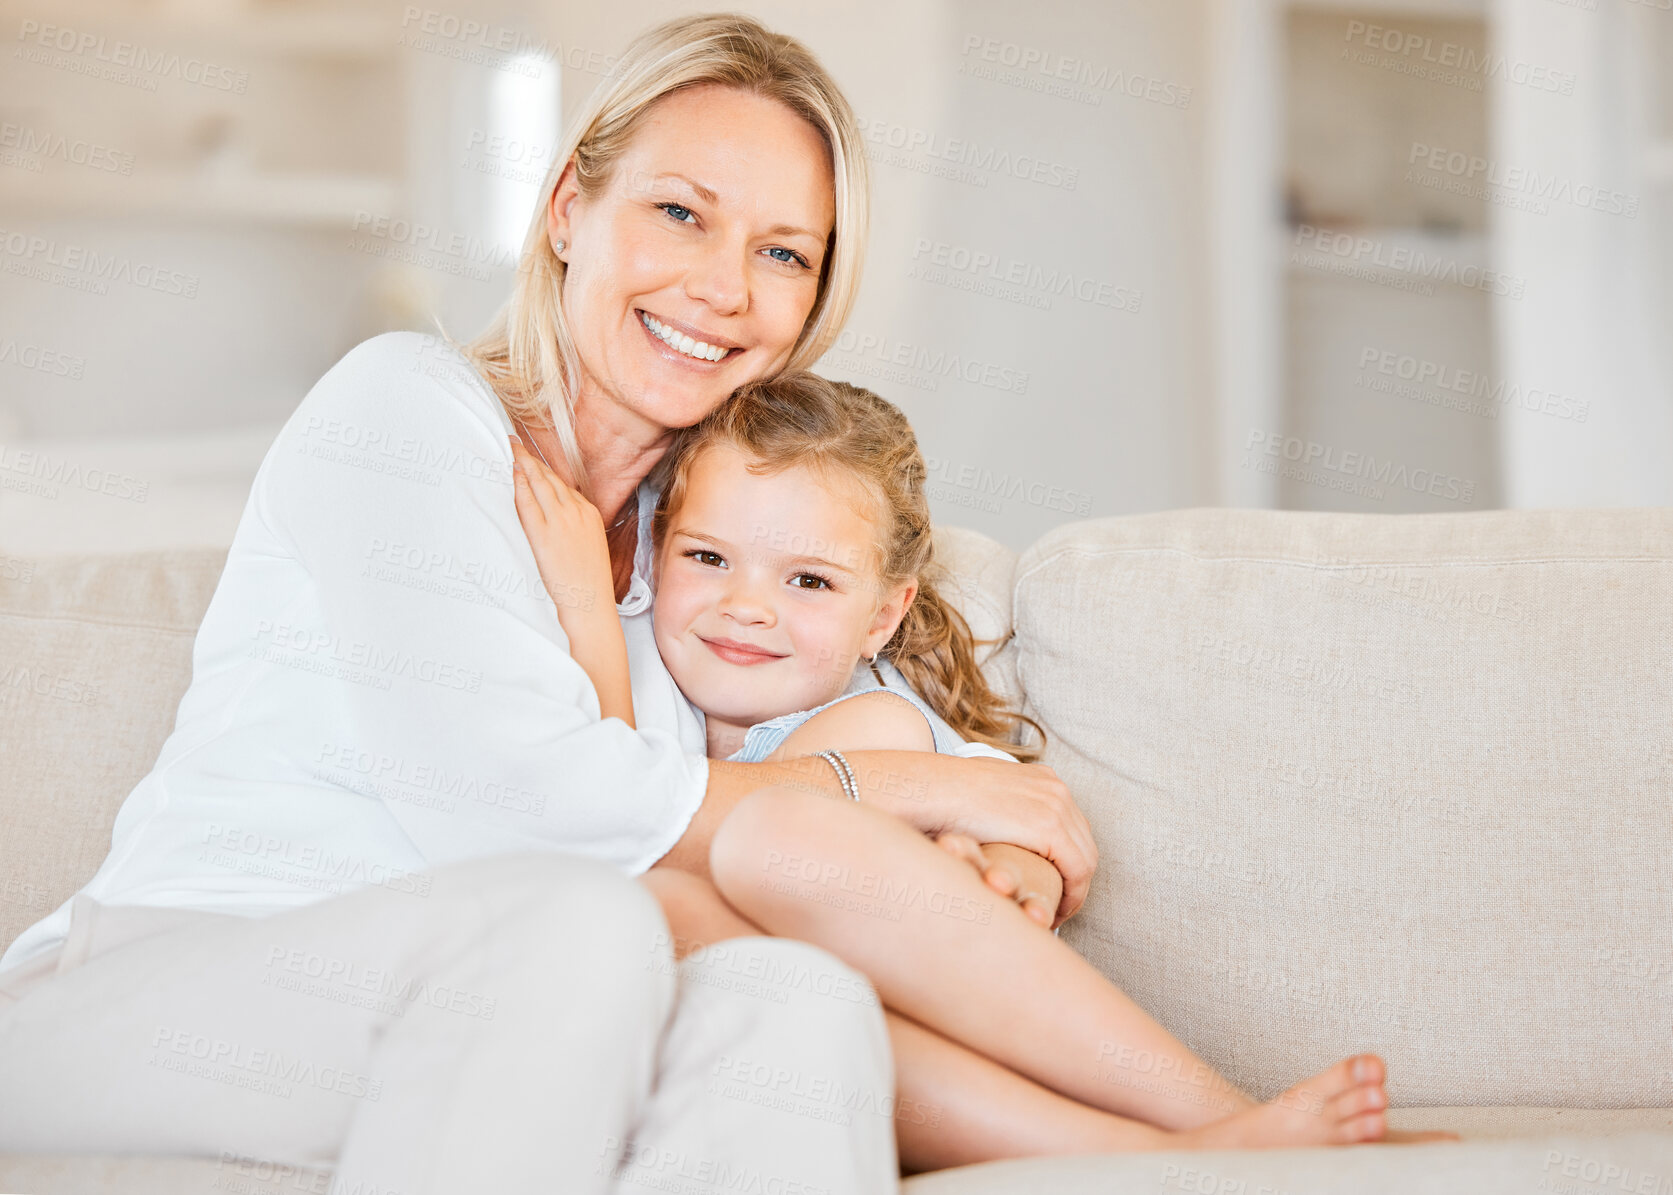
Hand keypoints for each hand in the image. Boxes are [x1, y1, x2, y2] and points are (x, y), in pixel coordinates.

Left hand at [508, 435, 610, 618]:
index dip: (546, 470)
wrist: (590, 602)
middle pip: (551, 478)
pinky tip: (513, 472)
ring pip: (540, 483)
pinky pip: (529, 501)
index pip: (564, 485)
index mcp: (590, 514)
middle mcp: (577, 512)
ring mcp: (561, 521)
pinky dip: (520, 484)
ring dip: (525, 463)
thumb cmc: (589, 582)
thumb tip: (561, 523)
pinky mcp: (544, 533)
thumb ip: (576, 529)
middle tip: (516, 442)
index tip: (535, 460)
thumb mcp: (589, 547)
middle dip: (533, 459)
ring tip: (512, 448)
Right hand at [914, 755, 1095, 922]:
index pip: (1071, 825)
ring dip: (1075, 891)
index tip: (1054, 885)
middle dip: (1075, 878)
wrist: (931, 791)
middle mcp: (1055, 787)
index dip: (1066, 859)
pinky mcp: (1050, 827)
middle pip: (1083, 841)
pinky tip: (1055, 914)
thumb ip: (999, 805)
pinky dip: (1072, 896)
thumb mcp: (981, 794)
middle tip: (1059, 907)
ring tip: (1055, 915)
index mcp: (1042, 778)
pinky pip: (1078, 870)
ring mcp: (1056, 805)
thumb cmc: (942, 798)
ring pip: (1085, 859)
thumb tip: (992, 820)